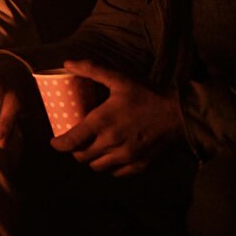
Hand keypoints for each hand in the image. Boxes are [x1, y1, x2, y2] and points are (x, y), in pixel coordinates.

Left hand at [50, 59, 182, 176]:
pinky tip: (110, 155)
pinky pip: (116, 172)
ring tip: (91, 148)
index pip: (71, 142)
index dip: (59, 144)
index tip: (54, 142)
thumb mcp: (119, 78)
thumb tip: (67, 63)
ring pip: (97, 167)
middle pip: (82, 157)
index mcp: (103, 122)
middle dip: (74, 151)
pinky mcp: (140, 166)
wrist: (180, 114)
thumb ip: (92, 69)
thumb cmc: (147, 95)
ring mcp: (126, 157)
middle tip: (75, 141)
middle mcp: (112, 143)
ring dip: (91, 159)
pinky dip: (109, 166)